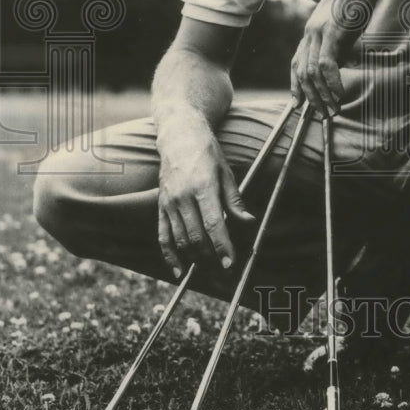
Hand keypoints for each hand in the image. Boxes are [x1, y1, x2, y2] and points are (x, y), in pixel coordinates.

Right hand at [157, 121, 254, 276]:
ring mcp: (169, 203)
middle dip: (211, 258)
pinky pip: (163, 236)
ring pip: (181, 240)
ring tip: (209, 271)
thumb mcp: (227, 172)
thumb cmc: (207, 153)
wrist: (179, 137)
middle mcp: (183, 197)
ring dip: (195, 259)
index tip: (230, 264)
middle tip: (224, 272)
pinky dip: (170, 256)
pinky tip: (179, 271)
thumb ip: (234, 200)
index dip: (222, 246)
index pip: (213, 224)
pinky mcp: (161, 206)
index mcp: (203, 186)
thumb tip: (248, 222)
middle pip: (196, 237)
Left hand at [290, 0, 348, 116]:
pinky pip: (326, 63)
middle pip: (302, 72)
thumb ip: (337, 46)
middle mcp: (309, 33)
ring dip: (322, 94)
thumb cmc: (356, 0)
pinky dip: (332, 82)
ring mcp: (318, 32)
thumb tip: (338, 67)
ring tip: (333, 109)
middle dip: (311, 97)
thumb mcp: (343, 27)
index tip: (298, 104)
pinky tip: (339, 93)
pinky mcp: (331, 31)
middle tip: (323, 114)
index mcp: (311, 32)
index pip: (296, 63)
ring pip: (312, 72)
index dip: (295, 85)